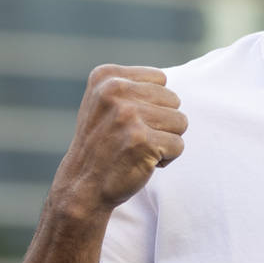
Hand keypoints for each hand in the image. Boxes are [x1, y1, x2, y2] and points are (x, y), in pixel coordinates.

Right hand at [52, 64, 187, 212]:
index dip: (152, 104)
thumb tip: (175, 81)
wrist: (83, 186)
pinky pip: (178, 145)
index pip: (160, 79)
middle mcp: (114, 90)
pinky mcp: (141, 140)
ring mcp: (127, 115)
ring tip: (138, 149)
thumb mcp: (106, 102)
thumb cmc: (103, 143)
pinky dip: (166, 158)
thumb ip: (134, 86)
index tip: (127, 120)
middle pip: (173, 100)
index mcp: (106, 76)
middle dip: (161, 123)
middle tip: (133, 138)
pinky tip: (141, 161)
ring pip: (180, 122)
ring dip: (165, 140)